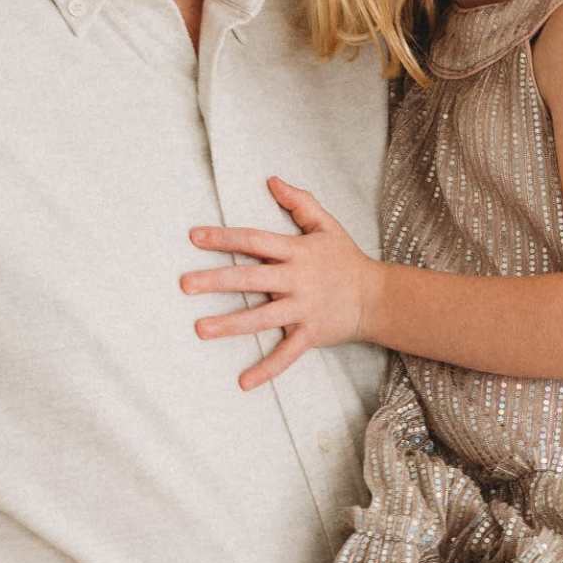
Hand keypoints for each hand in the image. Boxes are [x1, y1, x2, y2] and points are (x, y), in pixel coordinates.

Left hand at [184, 178, 381, 389]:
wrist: (377, 297)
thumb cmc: (346, 259)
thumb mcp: (327, 225)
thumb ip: (300, 202)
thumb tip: (272, 180)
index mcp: (297, 252)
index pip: (255, 241)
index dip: (225, 238)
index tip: (195, 237)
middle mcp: (297, 281)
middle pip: (251, 278)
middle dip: (217, 281)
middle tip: (184, 284)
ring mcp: (303, 310)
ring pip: (262, 318)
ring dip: (230, 324)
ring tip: (200, 329)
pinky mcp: (311, 334)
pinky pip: (287, 354)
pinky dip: (267, 369)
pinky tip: (243, 382)